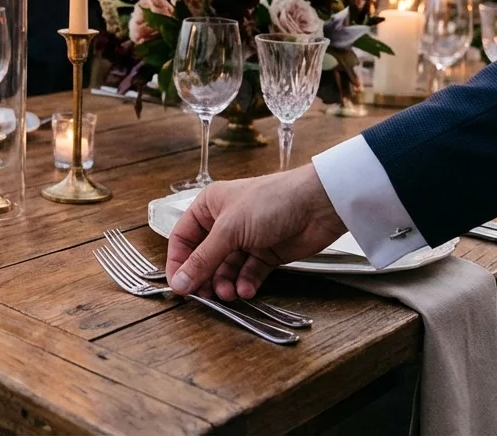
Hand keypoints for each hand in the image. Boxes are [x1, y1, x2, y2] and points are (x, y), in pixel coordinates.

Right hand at [165, 164, 346, 300]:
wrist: (318, 205)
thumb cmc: (271, 201)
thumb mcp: (229, 230)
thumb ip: (203, 259)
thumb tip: (179, 283)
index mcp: (209, 206)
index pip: (183, 238)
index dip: (178, 262)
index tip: (178, 285)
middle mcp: (225, 222)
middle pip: (204, 257)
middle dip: (204, 277)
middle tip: (204, 296)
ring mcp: (246, 239)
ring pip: (226, 269)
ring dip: (225, 283)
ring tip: (229, 294)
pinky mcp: (266, 253)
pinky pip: (248, 273)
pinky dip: (245, 283)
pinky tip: (246, 290)